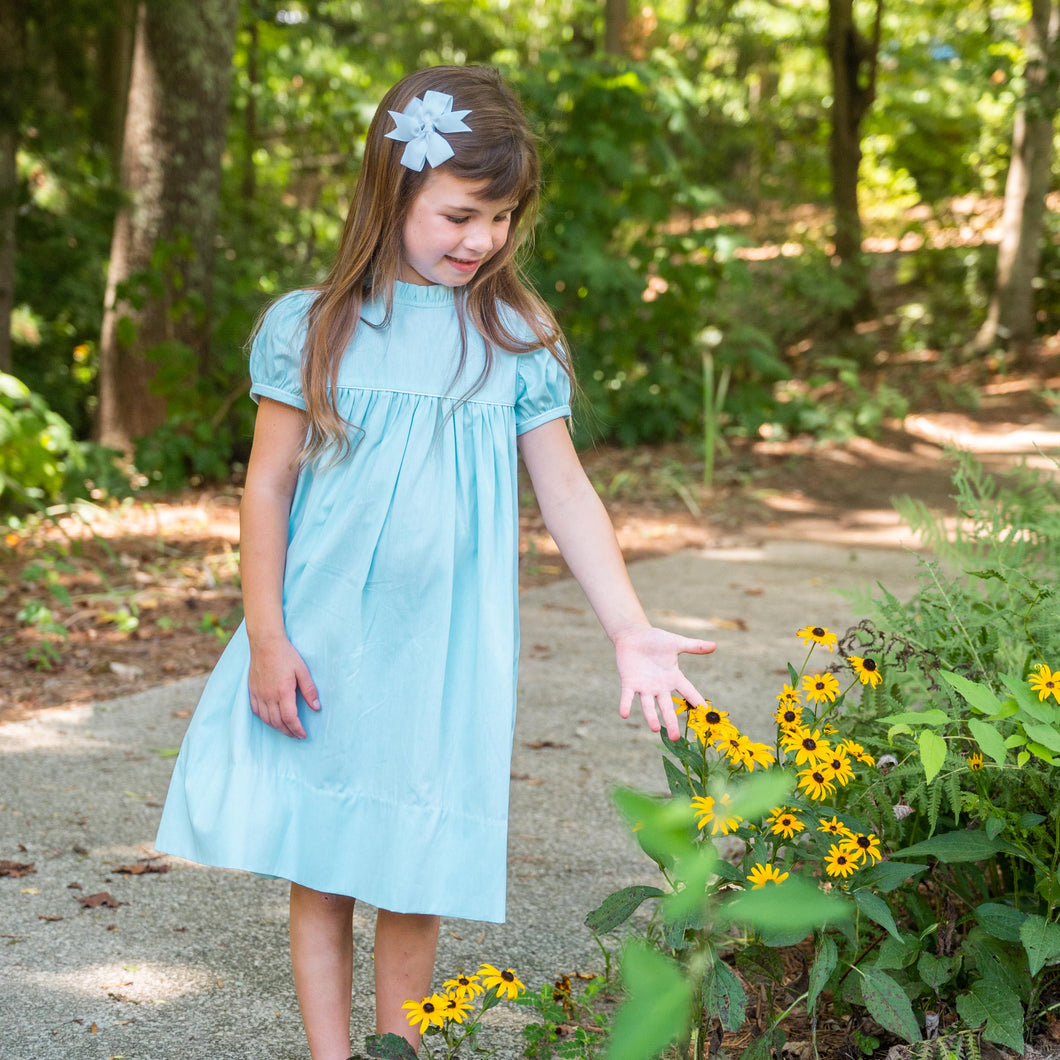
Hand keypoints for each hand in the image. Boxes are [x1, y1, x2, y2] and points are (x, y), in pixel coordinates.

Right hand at [248, 635, 320, 738]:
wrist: (265, 643)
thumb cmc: (286, 655)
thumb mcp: (303, 671)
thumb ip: (309, 690)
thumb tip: (316, 707)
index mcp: (283, 692)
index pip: (290, 718)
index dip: (297, 729)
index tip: (303, 735)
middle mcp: (269, 696)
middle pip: (277, 722)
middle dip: (288, 732)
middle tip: (297, 735)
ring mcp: (258, 694)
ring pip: (266, 719)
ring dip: (277, 728)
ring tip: (287, 730)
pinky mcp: (252, 691)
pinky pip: (256, 711)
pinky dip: (264, 719)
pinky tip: (271, 720)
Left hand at [614, 626, 715, 740]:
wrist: (633, 635)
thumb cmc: (655, 640)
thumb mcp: (676, 643)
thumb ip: (694, 646)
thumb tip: (715, 645)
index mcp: (673, 678)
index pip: (688, 692)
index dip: (696, 701)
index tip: (706, 713)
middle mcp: (659, 687)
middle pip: (667, 707)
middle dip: (671, 722)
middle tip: (675, 738)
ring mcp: (644, 686)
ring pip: (648, 705)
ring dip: (651, 717)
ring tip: (655, 728)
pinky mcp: (629, 682)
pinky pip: (627, 696)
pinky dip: (625, 704)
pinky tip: (624, 714)